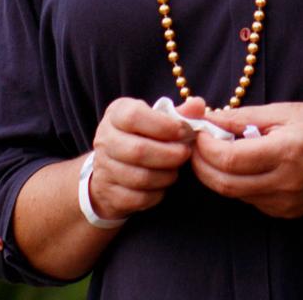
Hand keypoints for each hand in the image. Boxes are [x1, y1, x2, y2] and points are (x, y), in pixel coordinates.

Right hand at [86, 96, 203, 221]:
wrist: (113, 168)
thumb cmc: (142, 136)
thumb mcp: (156, 119)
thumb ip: (178, 114)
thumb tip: (198, 105)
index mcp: (116, 114)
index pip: (134, 116)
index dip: (163, 125)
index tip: (184, 131)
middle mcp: (105, 139)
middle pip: (138, 150)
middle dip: (170, 154)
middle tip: (186, 153)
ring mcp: (104, 168)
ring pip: (140, 177)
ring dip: (166, 175)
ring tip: (176, 169)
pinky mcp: (109, 193)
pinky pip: (139, 198)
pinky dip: (157, 193)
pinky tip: (163, 184)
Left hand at [190, 102, 302, 218]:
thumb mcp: (284, 112)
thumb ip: (243, 117)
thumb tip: (208, 119)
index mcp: (286, 152)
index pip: (229, 159)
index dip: (205, 147)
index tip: (199, 132)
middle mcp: (284, 183)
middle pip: (224, 184)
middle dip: (201, 164)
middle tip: (196, 145)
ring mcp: (284, 203)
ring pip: (233, 194)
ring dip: (216, 174)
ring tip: (218, 150)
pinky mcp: (284, 212)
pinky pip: (248, 199)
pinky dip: (236, 182)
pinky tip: (243, 164)